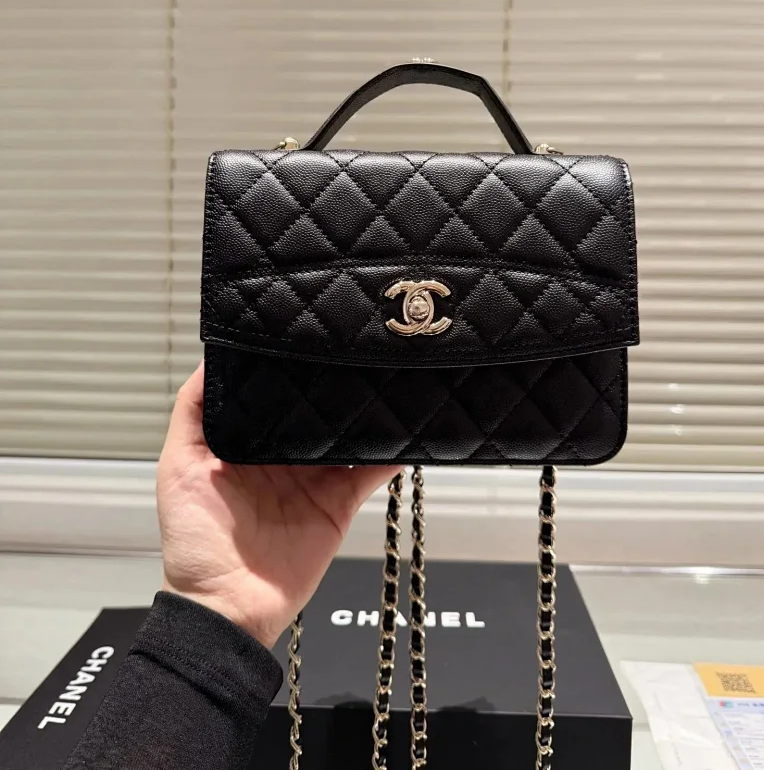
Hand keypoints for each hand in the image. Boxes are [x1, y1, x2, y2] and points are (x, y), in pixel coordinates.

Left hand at [157, 362, 400, 648]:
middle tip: (353, 347)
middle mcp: (283, 455)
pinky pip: (369, 473)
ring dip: (365, 412)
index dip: (287, 367)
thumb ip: (192, 412)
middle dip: (332, 384)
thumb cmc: (192, 541)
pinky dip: (390, 454)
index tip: (304, 336)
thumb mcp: (178, 466)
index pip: (274, 394)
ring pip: (346, 435)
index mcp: (247, 441)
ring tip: (383, 376)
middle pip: (315, 410)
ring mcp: (314, 479)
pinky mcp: (338, 504)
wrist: (225, 609)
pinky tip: (403, 430)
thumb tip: (210, 357)